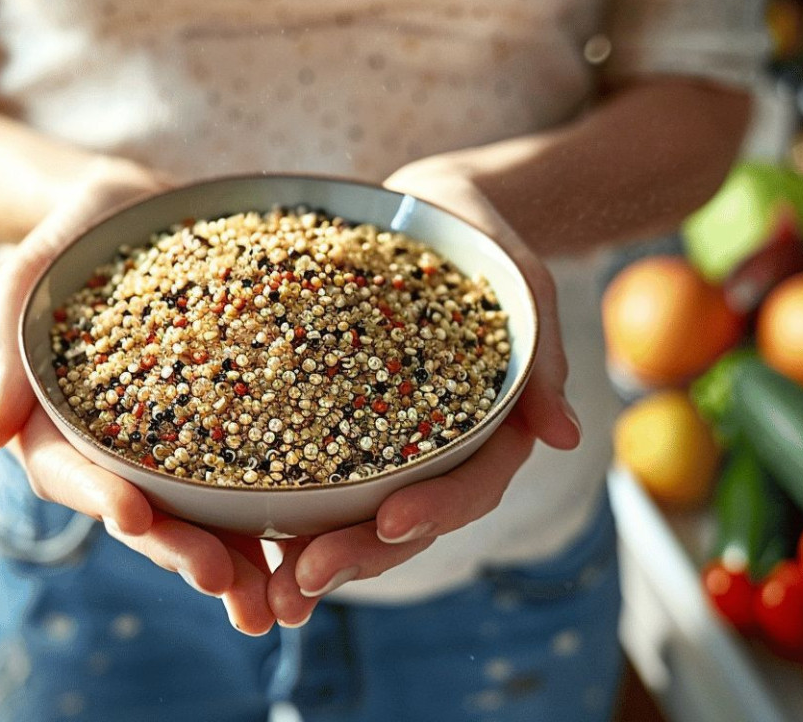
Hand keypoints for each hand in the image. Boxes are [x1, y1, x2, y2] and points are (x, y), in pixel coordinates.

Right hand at [0, 158, 278, 634]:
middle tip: (219, 578)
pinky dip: (272, 530)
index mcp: (53, 421)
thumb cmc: (81, 230)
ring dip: (229, 564)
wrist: (149, 210)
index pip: (67, 469)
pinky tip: (307, 561)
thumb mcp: (36, 267)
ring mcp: (168, 449)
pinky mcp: (224, 437)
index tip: (134, 515)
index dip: (100, 496)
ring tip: (268, 603)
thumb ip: (5, 343)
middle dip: (176, 549)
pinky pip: (244, 490)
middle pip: (138, 511)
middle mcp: (111, 449)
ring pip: (193, 517)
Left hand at [266, 155, 580, 625]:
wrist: (428, 209)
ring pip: (355, 520)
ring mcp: (386, 450)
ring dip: (313, 560)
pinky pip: (310, 482)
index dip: (436, 510)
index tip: (391, 521)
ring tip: (268, 592)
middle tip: (303, 581)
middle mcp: (437, 454)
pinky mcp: (335, 431)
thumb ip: (540, 356)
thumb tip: (564, 437)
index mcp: (492, 432)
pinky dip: (280, 518)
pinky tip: (238, 542)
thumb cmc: (482, 240)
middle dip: (359, 557)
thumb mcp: (521, 284)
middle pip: (406, 522)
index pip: (472, 486)